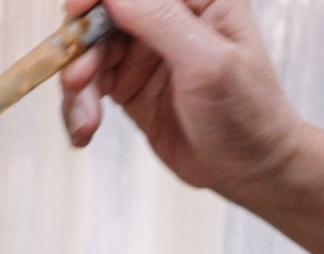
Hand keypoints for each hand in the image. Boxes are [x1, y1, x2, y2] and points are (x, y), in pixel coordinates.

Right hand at [61, 0, 305, 199]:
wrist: (247, 168)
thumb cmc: (246, 111)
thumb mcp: (207, 62)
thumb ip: (160, 20)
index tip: (76, 12)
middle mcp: (166, 18)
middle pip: (102, 15)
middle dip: (82, 48)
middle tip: (78, 81)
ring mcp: (144, 52)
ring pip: (89, 53)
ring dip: (78, 88)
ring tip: (86, 122)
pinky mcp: (127, 86)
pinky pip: (89, 87)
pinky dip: (79, 108)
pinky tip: (85, 132)